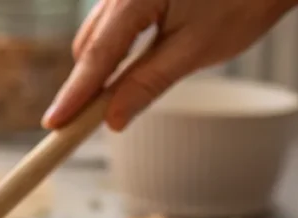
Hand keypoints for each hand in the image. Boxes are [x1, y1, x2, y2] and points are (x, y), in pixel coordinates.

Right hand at [43, 0, 297, 130]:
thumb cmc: (243, 1)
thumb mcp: (194, 51)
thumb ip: (147, 84)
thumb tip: (112, 120)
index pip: (96, 56)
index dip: (74, 95)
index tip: (54, 125)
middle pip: (89, 43)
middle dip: (87, 83)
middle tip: (80, 125)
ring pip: (98, 33)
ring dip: (101, 67)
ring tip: (106, 101)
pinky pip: (113, 21)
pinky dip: (114, 48)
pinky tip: (125, 68)